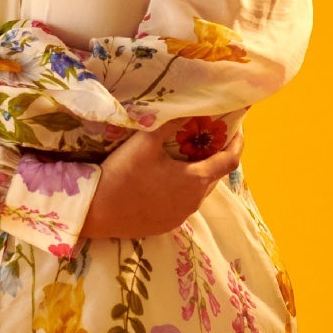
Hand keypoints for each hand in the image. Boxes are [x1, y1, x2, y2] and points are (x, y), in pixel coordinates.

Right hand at [79, 119, 244, 240]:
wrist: (95, 211)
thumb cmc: (122, 174)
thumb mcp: (146, 141)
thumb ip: (171, 122)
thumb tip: (190, 106)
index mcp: (195, 180)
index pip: (230, 160)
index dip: (237, 143)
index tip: (236, 129)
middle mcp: (193, 202)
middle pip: (215, 176)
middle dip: (215, 156)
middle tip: (205, 137)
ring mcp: (180, 217)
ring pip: (198, 191)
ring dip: (197, 173)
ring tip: (184, 156)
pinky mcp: (165, 226)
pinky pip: (182, 204)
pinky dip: (182, 189)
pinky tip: (165, 179)